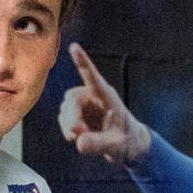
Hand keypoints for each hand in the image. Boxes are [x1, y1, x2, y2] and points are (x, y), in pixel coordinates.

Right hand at [59, 42, 148, 165]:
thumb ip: (98, 144)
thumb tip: (79, 144)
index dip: (82, 61)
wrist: (127, 145)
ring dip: (68, 124)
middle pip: (72, 98)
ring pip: (66, 108)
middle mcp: (94, 96)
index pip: (92, 76)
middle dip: (70, 116)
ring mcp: (85, 105)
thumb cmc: (126, 141)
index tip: (74, 46)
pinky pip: (64, 118)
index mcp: (107, 96)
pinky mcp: (79, 114)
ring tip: (81, 137)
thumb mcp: (115, 146)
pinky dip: (67, 128)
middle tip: (76, 133)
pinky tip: (77, 137)